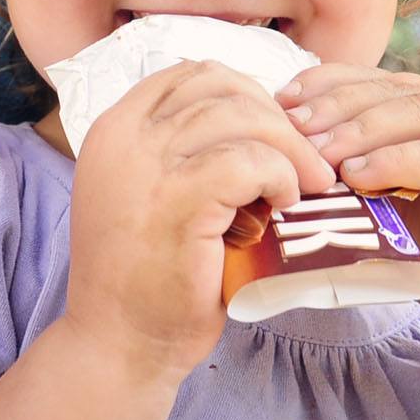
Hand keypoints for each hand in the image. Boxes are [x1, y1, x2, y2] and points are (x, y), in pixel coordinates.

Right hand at [64, 60, 336, 384]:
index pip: (188, 75)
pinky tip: (285, 203)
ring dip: (286, 147)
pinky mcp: (178, 201)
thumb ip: (181, 154)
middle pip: (219, 87)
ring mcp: (148, 166)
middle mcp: (124, 137)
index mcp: (114, 129)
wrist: (118, 344)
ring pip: (239, 117)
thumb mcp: (145, 197)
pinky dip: (279, 176)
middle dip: (273, 116)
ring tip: (306, 184)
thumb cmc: (144, 279)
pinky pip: (248, 162)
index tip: (271, 130)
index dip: (242, 92)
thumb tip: (260, 127)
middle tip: (306, 159)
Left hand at [278, 65, 419, 345]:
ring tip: (318, 152)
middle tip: (290, 127)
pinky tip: (360, 174)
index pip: (371, 80)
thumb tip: (281, 158)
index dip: (324, 85)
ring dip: (361, 130)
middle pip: (389, 91)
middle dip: (334, 106)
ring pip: (416, 114)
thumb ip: (346, 175)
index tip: (279, 101)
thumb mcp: (379, 207)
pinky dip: (399, 160)